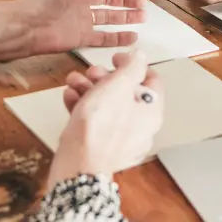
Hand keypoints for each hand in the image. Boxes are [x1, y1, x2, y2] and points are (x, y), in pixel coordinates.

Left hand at [0, 0, 144, 60]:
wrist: (31, 25)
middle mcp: (81, 1)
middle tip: (142, 3)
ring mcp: (82, 20)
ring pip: (109, 17)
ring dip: (126, 17)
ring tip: (143, 16)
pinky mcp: (82, 38)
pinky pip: (104, 38)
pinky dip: (118, 37)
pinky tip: (132, 36)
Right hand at [49, 52, 164, 182]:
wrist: (78, 165)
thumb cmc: (99, 127)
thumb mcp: (117, 85)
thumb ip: (132, 67)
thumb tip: (140, 56)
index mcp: (151, 113)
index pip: (152, 81)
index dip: (133, 65)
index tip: (115, 59)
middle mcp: (141, 129)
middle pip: (126, 94)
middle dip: (105, 78)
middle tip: (90, 73)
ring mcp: (121, 142)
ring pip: (108, 108)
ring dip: (90, 90)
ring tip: (73, 83)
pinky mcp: (102, 150)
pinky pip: (96, 124)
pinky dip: (84, 109)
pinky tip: (70, 99)